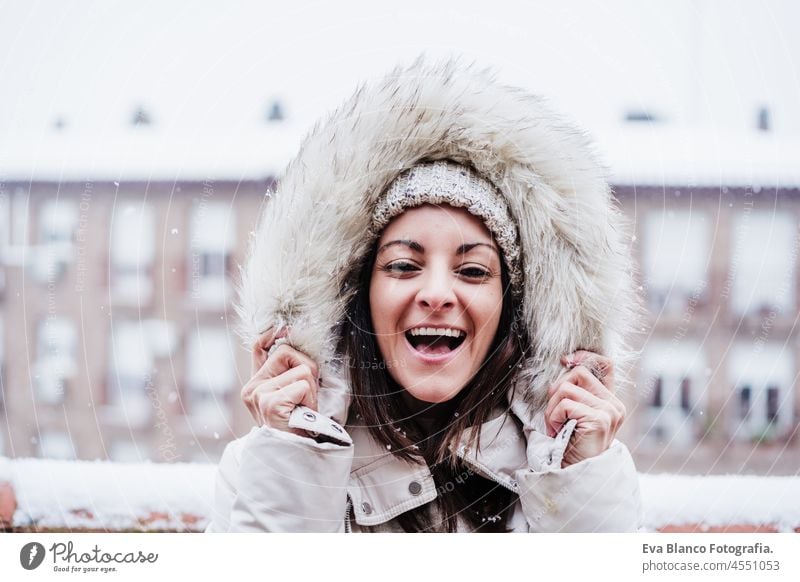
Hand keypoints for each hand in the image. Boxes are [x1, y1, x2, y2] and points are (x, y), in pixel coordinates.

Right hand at [241, 328, 319, 433]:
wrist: (294, 461)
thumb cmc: (299, 429)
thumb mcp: (292, 398)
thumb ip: (288, 374)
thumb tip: (296, 343)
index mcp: (255, 385)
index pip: (259, 346)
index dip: (274, 333)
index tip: (287, 328)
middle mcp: (252, 388)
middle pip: (287, 351)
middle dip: (308, 369)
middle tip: (307, 396)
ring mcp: (258, 395)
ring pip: (301, 368)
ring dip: (312, 388)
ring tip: (305, 409)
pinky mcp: (270, 403)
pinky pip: (303, 385)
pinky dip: (311, 399)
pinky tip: (304, 415)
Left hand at [544, 350, 625, 466]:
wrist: (576, 474)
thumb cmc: (570, 444)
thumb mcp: (574, 414)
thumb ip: (576, 392)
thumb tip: (565, 363)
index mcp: (610, 401)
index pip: (605, 364)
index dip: (585, 357)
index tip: (566, 361)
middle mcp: (614, 404)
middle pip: (578, 372)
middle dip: (556, 391)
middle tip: (554, 415)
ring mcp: (609, 412)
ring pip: (566, 388)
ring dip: (551, 408)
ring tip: (556, 426)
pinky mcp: (599, 419)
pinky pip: (564, 404)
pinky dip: (553, 417)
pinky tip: (558, 432)